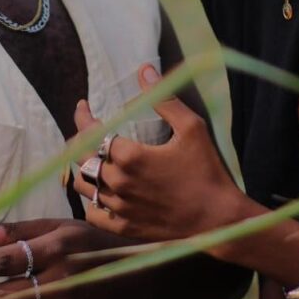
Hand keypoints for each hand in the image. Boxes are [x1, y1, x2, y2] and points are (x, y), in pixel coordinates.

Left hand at [73, 64, 247, 250]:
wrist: (218, 220)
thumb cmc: (207, 171)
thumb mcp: (192, 128)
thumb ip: (164, 98)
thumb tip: (144, 70)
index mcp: (130, 156)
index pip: (92, 132)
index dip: (82, 117)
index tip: (82, 105)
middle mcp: (118, 182)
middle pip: (83, 157)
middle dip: (80, 139)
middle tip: (87, 129)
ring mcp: (119, 208)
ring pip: (84, 185)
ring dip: (83, 168)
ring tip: (91, 157)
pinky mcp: (125, 228)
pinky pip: (93, 214)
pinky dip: (90, 200)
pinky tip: (98, 191)